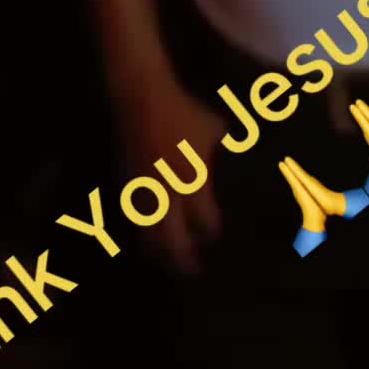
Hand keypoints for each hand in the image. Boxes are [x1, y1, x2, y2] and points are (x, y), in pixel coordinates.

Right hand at [120, 83, 225, 276]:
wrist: (140, 97)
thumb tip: (242, 168)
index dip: (212, 234)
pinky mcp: (125, 185)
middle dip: (183, 259)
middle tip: (194, 271)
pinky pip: (133, 219)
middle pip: (173, 239)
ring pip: (148, 234)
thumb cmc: (183, 111)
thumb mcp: (215, 131)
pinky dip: (142, 235)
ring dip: (159, 253)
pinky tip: (149, 242)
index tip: (217, 240)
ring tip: (170, 265)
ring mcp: (142, 190)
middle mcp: (167, 190)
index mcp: (193, 176)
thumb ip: (224, 156)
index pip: (205, 220)